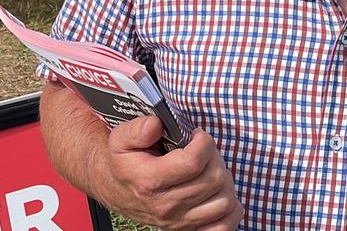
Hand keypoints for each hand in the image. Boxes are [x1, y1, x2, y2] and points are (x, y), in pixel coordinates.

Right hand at [104, 116, 243, 230]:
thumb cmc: (126, 162)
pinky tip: (216, 193)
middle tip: (203, 152)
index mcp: (149, 181)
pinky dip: (229, 211)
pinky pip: (223, 226)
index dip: (203, 142)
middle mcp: (166, 205)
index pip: (193, 162)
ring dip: (224, 182)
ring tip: (209, 171)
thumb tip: (157, 125)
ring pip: (224, 202)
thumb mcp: (122, 139)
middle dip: (214, 158)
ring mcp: (179, 221)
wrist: (117, 190)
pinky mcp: (189, 230)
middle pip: (213, 180)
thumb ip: (138, 129)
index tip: (197, 135)